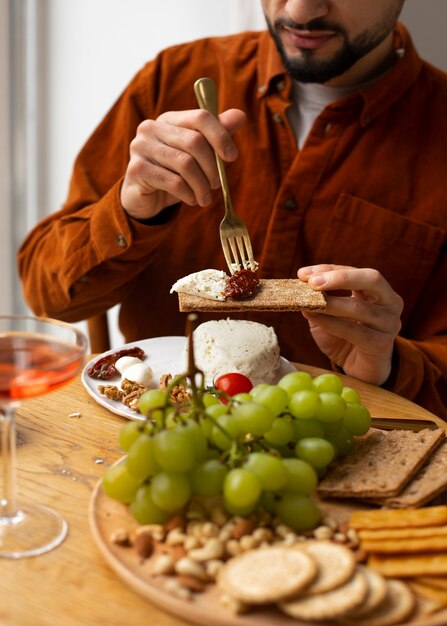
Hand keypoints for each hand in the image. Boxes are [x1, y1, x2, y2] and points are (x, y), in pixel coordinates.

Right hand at [120, 108, 245, 219]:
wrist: (145, 198)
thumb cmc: (173, 173)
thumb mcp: (197, 155)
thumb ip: (216, 135)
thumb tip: (239, 116)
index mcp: (169, 119)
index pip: (200, 117)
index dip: (220, 136)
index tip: (232, 157)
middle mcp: (152, 128)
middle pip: (194, 142)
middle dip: (212, 168)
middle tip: (217, 185)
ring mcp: (141, 147)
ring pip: (185, 164)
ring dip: (201, 186)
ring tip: (205, 198)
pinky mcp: (136, 169)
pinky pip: (173, 182)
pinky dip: (188, 194)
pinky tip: (191, 200)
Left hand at [298, 264, 403, 385]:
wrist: (360, 368)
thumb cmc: (346, 337)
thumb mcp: (331, 314)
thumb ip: (320, 300)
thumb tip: (301, 288)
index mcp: (379, 290)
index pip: (355, 271)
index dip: (329, 269)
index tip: (303, 273)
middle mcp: (390, 303)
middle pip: (371, 279)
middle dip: (339, 277)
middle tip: (312, 282)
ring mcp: (389, 323)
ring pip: (359, 307)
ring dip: (329, 303)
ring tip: (307, 302)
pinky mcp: (382, 345)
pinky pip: (353, 331)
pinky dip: (330, 323)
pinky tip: (313, 318)